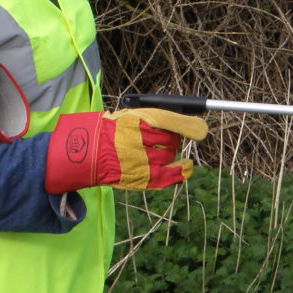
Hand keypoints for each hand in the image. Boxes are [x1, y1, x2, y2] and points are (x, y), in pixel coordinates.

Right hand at [45, 108, 206, 192]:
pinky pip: (170, 176)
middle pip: (172, 139)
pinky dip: (181, 171)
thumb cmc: (116, 132)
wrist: (89, 153)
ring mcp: (140, 161)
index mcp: (137, 120)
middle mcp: (139, 140)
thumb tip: (202, 130)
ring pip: (169, 155)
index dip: (189, 125)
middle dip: (172, 138)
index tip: (201, 129)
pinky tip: (186, 166)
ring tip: (153, 149)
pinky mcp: (142, 178)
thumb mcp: (138, 114)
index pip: (169, 120)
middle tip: (161, 137)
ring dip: (169, 152)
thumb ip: (170, 119)